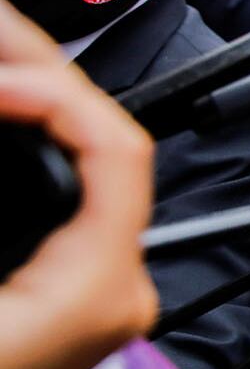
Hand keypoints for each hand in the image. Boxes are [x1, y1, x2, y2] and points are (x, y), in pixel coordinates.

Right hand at [0, 0, 156, 368]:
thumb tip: (6, 94)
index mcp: (103, 287)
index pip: (118, 148)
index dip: (58, 88)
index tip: (3, 67)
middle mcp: (118, 292)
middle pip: (98, 150)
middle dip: (36, 81)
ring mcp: (95, 299)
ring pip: (79, 171)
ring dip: (29, 110)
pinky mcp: (62, 301)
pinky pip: (64, 204)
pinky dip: (25, 151)